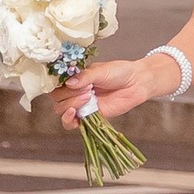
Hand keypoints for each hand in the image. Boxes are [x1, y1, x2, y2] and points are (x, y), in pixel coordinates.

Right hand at [58, 55, 174, 128]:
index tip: (69, 82)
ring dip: (70, 105)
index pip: (56, 84)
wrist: (137, 83)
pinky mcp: (89, 116)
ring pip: (61, 111)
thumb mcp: (101, 70)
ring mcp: (81, 105)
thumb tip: (69, 83)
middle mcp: (75, 92)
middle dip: (68, 95)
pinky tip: (74, 114)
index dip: (58, 85)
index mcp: (75, 78)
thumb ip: (85, 77)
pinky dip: (69, 121)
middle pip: (57, 99)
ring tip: (88, 97)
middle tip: (87, 89)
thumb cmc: (120, 72)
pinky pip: (71, 123)